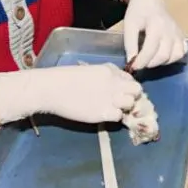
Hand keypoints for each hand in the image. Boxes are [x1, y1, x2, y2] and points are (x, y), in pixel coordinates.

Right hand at [0, 64, 142, 124]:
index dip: (127, 87)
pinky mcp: (102, 112)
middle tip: (121, 102)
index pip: (131, 79)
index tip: (121, 92)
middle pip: (137, 90)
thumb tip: (117, 82)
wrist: (51, 88)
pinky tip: (104, 114)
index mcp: (110, 70)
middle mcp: (113, 82)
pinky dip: (114, 117)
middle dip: (132, 96)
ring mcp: (109, 97)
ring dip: (124, 107)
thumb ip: (106, 75)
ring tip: (112, 109)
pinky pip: (119, 116)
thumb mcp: (90, 71)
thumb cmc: (65, 79)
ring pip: (131, 103)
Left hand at [123, 0, 187, 68]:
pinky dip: (173, 57)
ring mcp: (178, 33)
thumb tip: (131, 63)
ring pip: (174, 56)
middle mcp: (170, 30)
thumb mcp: (129, 25)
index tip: (132, 67)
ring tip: (150, 58)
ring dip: (161, 62)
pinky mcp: (182, 35)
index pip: (150, 50)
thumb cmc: (138, 11)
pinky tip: (163, 55)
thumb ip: (130, 44)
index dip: (141, 62)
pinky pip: (182, 52)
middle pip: (163, 55)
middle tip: (139, 62)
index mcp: (156, 25)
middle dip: (150, 63)